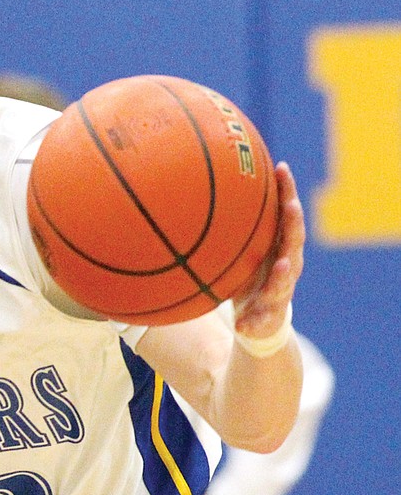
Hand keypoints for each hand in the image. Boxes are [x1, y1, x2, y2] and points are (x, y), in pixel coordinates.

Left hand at [233, 162, 304, 338]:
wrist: (257, 325)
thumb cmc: (248, 280)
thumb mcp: (241, 253)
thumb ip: (230, 230)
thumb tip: (199, 191)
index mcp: (280, 249)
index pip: (287, 216)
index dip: (287, 192)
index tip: (282, 168)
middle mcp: (286, 268)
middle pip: (294, 243)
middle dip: (294, 224)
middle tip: (292, 206)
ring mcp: (279, 294)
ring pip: (285, 283)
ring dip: (283, 274)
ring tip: (281, 265)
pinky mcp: (267, 320)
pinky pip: (260, 322)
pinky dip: (252, 323)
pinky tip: (242, 326)